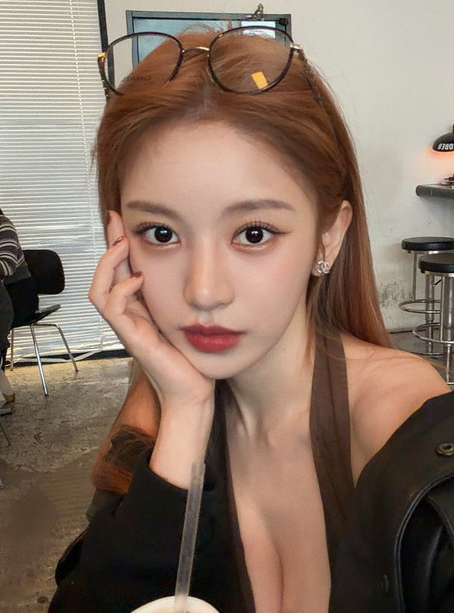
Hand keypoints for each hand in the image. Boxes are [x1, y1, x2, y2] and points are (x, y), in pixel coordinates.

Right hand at [89, 211, 213, 411]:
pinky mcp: (132, 338)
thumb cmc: (192, 359)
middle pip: (105, 274)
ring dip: (109, 263)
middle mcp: (129, 317)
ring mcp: (127, 327)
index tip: (123, 219)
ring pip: (99, 289)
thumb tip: (194, 267)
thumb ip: (184, 296)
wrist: (192, 392)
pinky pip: (112, 308)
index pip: (120, 270)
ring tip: (124, 244)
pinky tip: (138, 278)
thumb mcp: (187, 316)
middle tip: (116, 219)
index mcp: (140, 309)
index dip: (118, 244)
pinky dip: (120, 289)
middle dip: (109, 244)